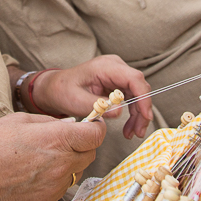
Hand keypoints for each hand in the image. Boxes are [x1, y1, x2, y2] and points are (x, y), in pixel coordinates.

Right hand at [0, 113, 104, 200]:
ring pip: (78, 169)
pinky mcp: (48, 197)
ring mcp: (56, 183)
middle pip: (91, 152)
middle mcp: (62, 163)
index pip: (96, 134)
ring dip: (71, 160)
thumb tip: (68, 124)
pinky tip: (37, 169)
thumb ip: (50, 121)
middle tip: (64, 138)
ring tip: (47, 155)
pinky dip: (57, 176)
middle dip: (83, 143)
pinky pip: (63, 184)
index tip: (87, 125)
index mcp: (57, 138)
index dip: (94, 127)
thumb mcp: (20, 120)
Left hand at [32, 55, 152, 138]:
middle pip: (139, 87)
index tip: (145, 116)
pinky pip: (132, 97)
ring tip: (132, 133)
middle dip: (141, 111)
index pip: (133, 79)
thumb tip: (119, 112)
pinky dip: (132, 113)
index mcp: (105, 67)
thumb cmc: (63, 91)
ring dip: (138, 115)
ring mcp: (117, 73)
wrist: (56, 88)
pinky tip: (128, 127)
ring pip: (138, 94)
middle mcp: (115, 66)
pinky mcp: (117, 82)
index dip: (143, 98)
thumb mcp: (76, 101)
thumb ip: (97, 106)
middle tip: (138, 132)